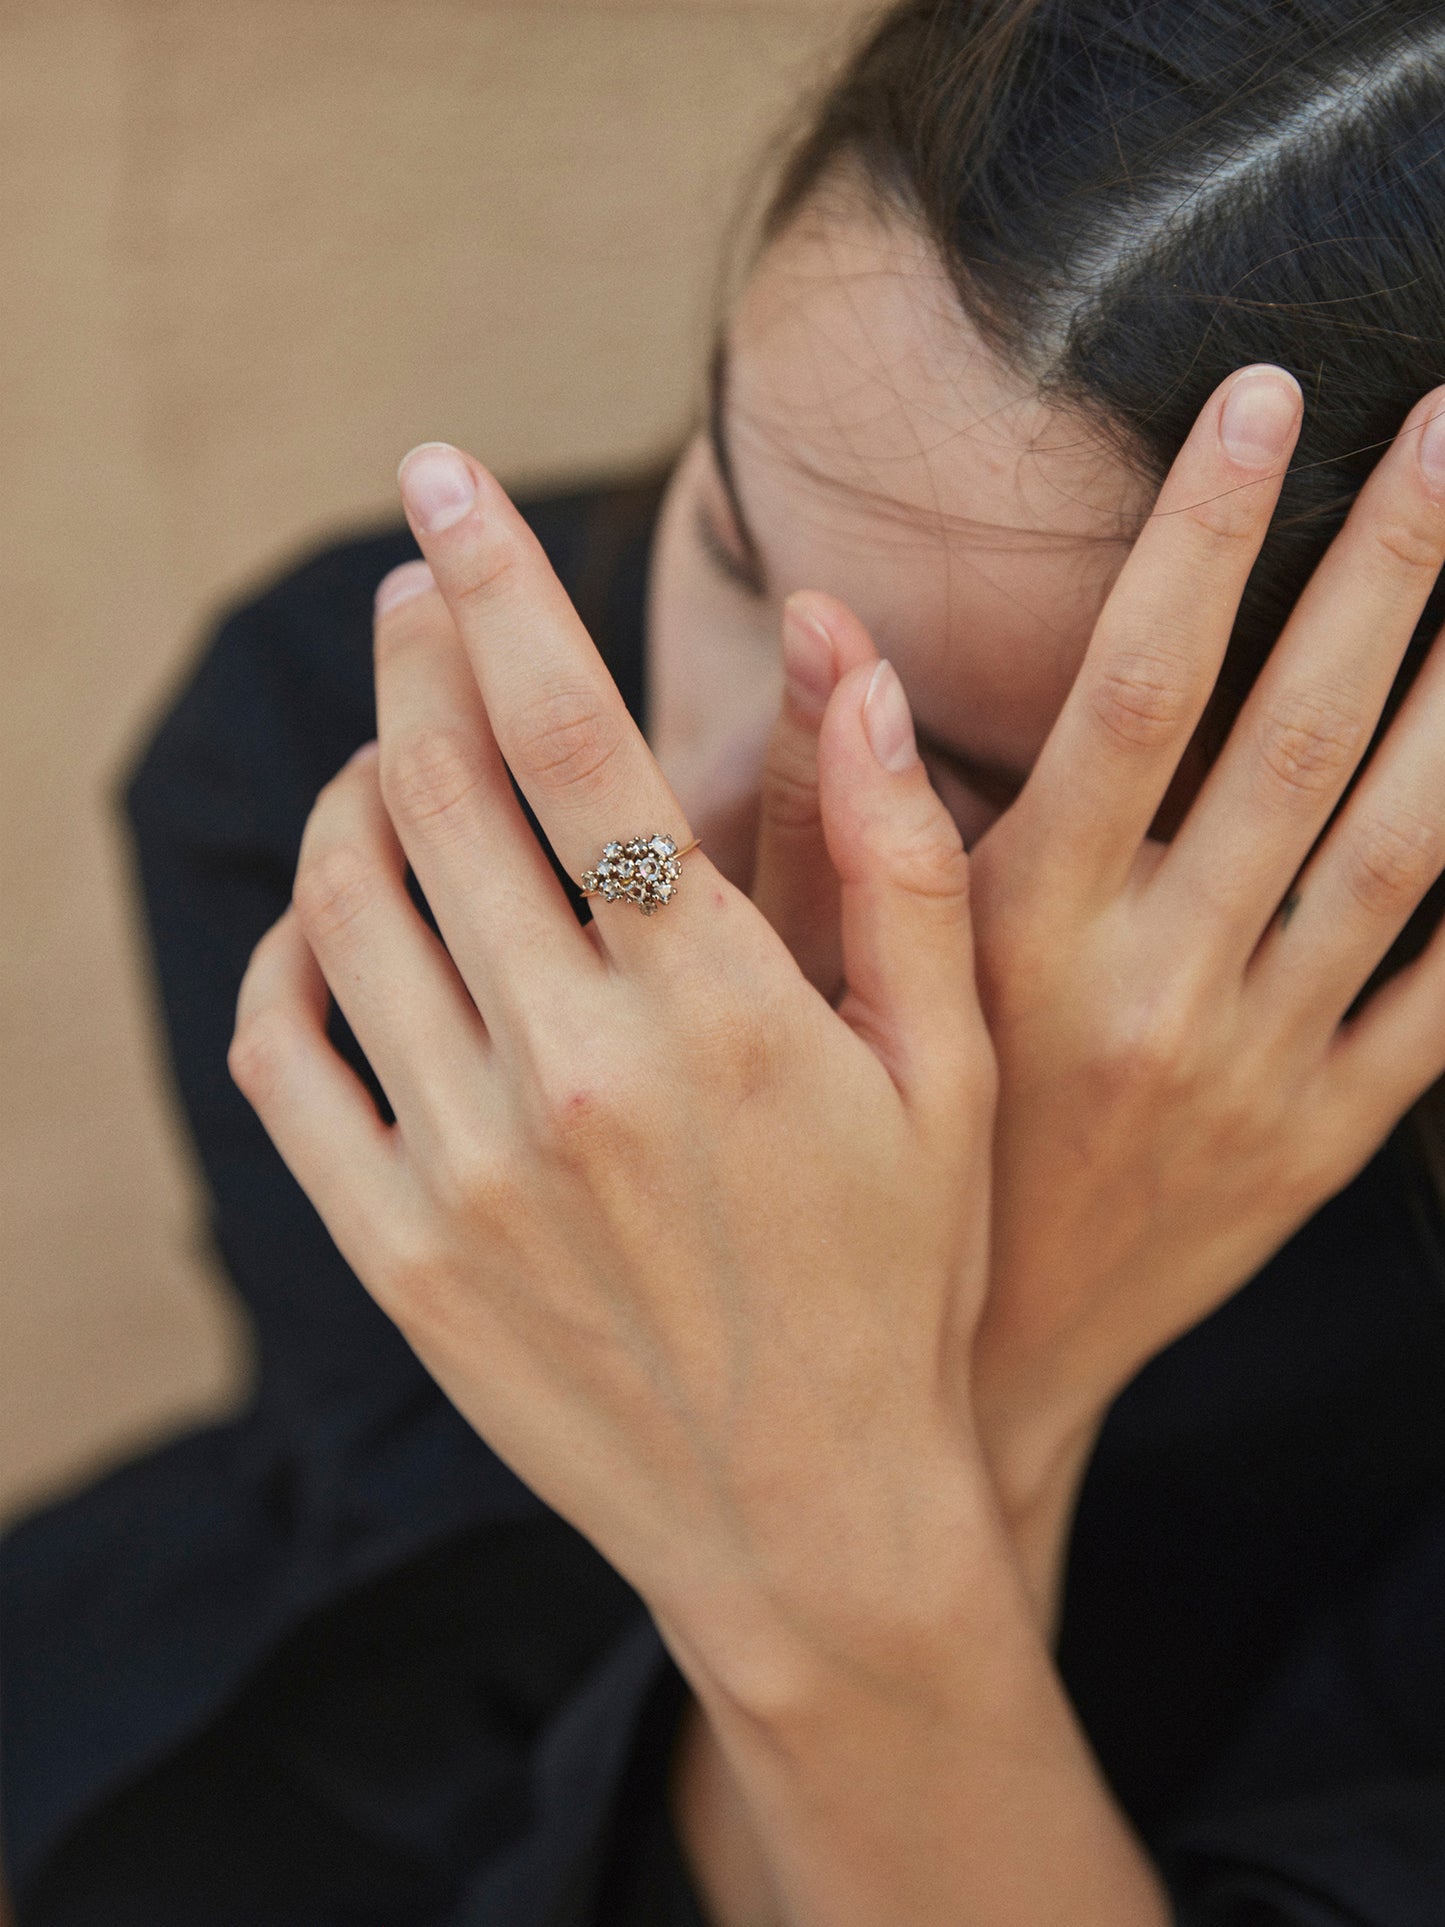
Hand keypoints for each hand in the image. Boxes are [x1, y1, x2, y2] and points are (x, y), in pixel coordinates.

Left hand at [230, 443, 997, 1700]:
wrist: (809, 1520)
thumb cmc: (899, 1282)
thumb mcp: (945, 1075)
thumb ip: (900, 863)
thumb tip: (856, 666)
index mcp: (720, 1011)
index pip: (574, 742)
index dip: (499, 584)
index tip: (438, 478)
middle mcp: (573, 1073)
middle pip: (436, 789)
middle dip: (415, 649)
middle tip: (415, 584)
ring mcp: (464, 1168)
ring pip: (346, 901)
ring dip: (354, 786)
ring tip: (394, 747)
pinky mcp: (396, 1252)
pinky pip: (290, 1048)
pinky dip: (290, 948)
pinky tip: (338, 913)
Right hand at [748, 367, 1444, 1610]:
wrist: (988, 1370)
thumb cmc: (887, 1148)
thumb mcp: (831, 981)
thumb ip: (832, 796)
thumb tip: (828, 620)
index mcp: (1026, 927)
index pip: (1132, 693)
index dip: (1201, 541)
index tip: (1262, 397)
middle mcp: (1154, 982)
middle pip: (1303, 738)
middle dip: (1392, 563)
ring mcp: (1261, 1061)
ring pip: (1410, 848)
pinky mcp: (1330, 1134)